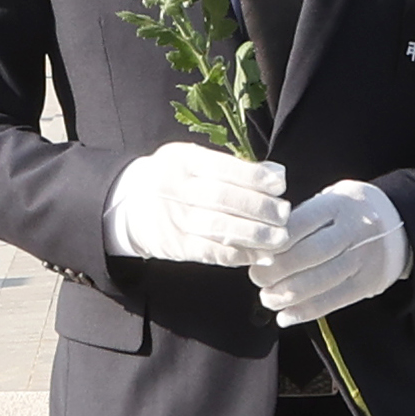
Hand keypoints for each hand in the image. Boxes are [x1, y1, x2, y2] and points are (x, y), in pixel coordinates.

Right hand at [105, 141, 293, 265]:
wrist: (129, 205)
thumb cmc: (175, 178)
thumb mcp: (194, 160)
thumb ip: (233, 166)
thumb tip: (276, 175)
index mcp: (182, 160)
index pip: (224, 167)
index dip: (255, 177)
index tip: (280, 185)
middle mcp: (175, 188)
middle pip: (223, 198)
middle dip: (259, 208)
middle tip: (284, 215)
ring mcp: (173, 218)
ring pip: (218, 228)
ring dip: (254, 235)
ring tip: (280, 238)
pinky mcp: (176, 245)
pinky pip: (211, 252)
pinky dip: (239, 255)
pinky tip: (260, 254)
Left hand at [255, 179, 410, 324]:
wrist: (400, 224)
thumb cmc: (348, 213)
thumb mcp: (329, 200)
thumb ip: (301, 219)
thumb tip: (260, 247)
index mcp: (338, 204)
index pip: (300, 224)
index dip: (273, 243)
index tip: (255, 254)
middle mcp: (354, 230)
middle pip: (309, 254)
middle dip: (276, 271)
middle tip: (257, 278)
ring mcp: (364, 258)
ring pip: (320, 281)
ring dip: (287, 294)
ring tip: (267, 298)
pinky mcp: (369, 283)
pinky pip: (334, 301)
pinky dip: (306, 312)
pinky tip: (285, 316)